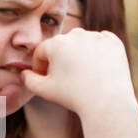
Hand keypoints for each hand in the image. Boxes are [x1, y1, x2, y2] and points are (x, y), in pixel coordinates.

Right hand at [20, 28, 135, 118]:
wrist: (108, 103)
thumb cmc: (74, 97)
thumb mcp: (44, 91)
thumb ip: (28, 80)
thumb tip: (24, 73)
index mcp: (56, 43)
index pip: (42, 52)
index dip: (41, 66)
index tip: (46, 79)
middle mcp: (75, 34)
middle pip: (62, 46)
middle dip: (61, 59)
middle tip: (66, 79)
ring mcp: (96, 36)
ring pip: (81, 43)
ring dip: (79, 54)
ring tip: (83, 74)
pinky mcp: (113, 42)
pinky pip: (101, 42)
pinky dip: (98, 51)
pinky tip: (98, 67)